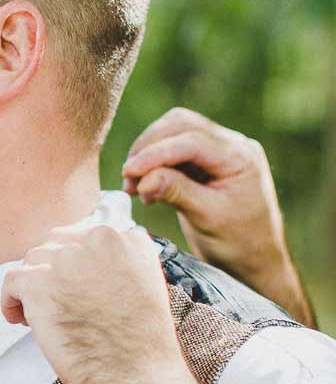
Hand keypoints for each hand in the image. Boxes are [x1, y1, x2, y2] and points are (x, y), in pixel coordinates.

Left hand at [0, 225, 193, 383]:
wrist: (137, 377)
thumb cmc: (139, 343)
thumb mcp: (142, 285)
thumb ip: (114, 263)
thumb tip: (74, 259)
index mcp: (128, 239)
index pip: (82, 238)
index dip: (72, 266)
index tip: (73, 291)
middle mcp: (98, 240)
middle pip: (54, 246)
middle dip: (51, 274)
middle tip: (57, 305)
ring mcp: (66, 259)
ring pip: (32, 262)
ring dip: (32, 288)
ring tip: (43, 319)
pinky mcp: (38, 282)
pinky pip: (11, 281)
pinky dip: (11, 301)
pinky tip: (22, 321)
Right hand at [122, 107, 312, 323]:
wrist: (254, 258)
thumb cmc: (238, 241)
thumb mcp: (207, 217)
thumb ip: (176, 192)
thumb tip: (142, 178)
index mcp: (241, 157)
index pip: (192, 141)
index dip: (156, 153)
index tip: (129, 171)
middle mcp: (232, 145)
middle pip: (181, 125)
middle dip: (149, 147)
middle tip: (130, 179)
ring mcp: (220, 150)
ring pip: (173, 131)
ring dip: (148, 153)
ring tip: (135, 186)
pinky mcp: (205, 161)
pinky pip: (173, 149)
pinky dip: (154, 163)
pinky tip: (146, 188)